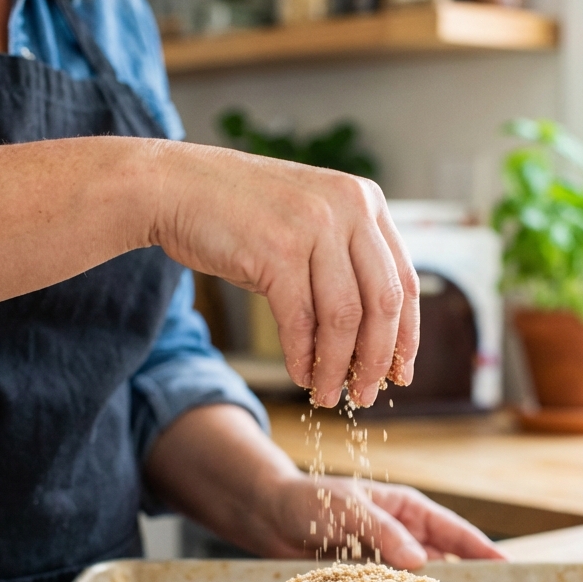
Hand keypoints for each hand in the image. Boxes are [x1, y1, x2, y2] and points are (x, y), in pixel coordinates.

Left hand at [145, 405, 502, 569]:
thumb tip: (421, 562)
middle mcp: (403, 537)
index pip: (456, 531)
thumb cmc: (308, 500)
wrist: (266, 517)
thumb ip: (383, 531)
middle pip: (446, 563)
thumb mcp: (348, 508)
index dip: (484, 552)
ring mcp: (385, 562)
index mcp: (408, 510)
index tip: (512, 572)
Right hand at [152, 143, 418, 406]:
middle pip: (383, 303)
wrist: (175, 185)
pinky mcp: (276, 250)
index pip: (404, 280)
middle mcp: (348, 207)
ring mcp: (313, 226)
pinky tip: (300, 375)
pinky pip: (300, 320)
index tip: (402, 372)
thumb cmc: (241, 213)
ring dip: (337, 367)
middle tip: (368, 394)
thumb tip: (373, 341)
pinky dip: (303, 357)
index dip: (407, 335)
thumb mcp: (309, 223)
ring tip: (328, 396)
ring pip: (343, 318)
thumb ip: (344, 263)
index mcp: (365, 200)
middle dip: (378, 359)